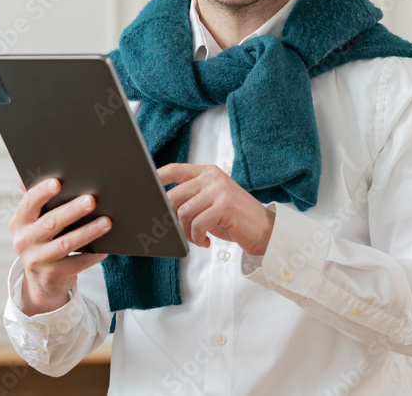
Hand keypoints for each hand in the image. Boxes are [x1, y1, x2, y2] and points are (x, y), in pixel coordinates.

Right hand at [9, 178, 111, 314]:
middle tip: (91, 200)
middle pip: (51, 223)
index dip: (42, 192)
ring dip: (88, 232)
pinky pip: (77, 263)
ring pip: (66, 244)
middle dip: (72, 210)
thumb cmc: (44, 238)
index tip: (58, 182)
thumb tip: (38, 167)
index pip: (29, 203)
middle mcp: (24, 241)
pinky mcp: (53, 275)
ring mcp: (37, 260)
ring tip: (107, 222)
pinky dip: (93, 254)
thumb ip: (39, 198)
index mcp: (20, 221)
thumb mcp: (36, 220)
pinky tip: (107, 246)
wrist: (42, 278)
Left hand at [159, 163, 274, 255]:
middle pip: (174, 195)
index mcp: (208, 173)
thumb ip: (192, 199)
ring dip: (186, 232)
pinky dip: (197, 238)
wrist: (265, 230)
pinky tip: (206, 242)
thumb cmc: (234, 219)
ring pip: (184, 212)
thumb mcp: (212, 203)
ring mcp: (220, 190)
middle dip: (172, 219)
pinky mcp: (226, 206)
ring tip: (196, 239)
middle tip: (181, 232)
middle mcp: (213, 178)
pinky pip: (198, 224)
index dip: (158, 177)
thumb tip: (162, 208)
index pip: (176, 169)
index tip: (146, 189)